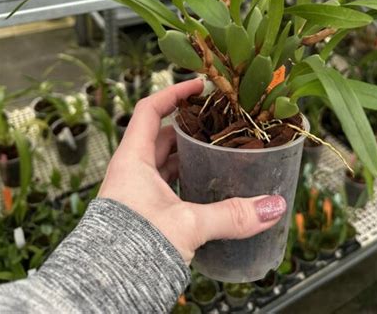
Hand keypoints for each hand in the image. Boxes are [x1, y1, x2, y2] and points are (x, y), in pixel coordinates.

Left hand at [99, 79, 286, 263]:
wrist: (103, 291)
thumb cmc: (133, 250)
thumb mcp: (187, 225)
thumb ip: (231, 215)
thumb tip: (273, 206)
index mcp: (132, 160)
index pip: (150, 110)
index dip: (173, 93)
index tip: (199, 85)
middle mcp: (131, 172)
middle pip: (162, 135)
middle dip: (190, 127)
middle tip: (218, 122)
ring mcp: (136, 193)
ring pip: (165, 162)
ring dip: (189, 155)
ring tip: (219, 151)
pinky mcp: (143, 214)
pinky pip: (167, 185)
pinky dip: (186, 179)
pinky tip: (206, 187)